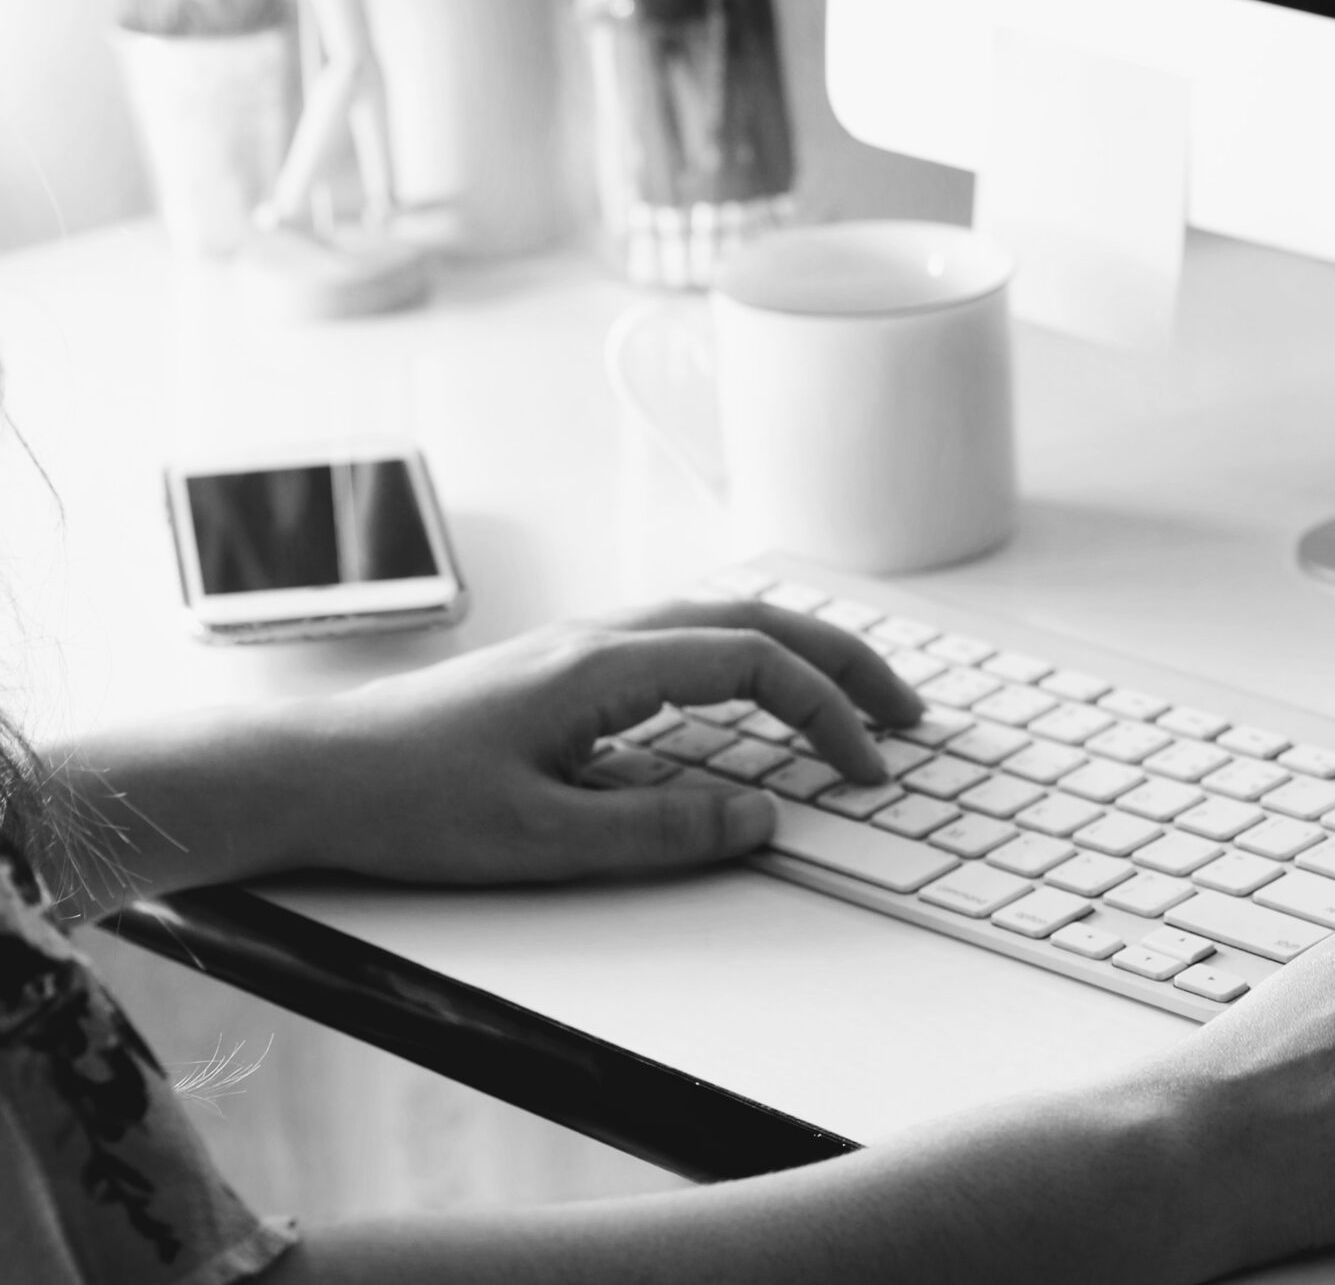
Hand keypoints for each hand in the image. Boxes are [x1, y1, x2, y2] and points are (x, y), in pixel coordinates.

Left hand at [287, 597, 924, 883]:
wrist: (303, 775)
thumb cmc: (404, 803)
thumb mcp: (541, 839)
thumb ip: (663, 827)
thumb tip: (764, 815)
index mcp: (605, 666)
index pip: (756, 662)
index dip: (827, 712)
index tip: (865, 770)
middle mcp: (602, 639)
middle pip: (758, 620)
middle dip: (843, 662)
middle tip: (906, 714)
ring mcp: (584, 649)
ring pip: (723, 621)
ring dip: (800, 655)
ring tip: (851, 702)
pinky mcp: (567, 672)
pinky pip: (687, 644)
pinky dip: (751, 661)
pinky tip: (756, 703)